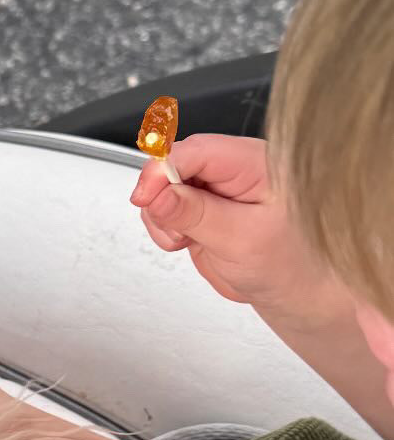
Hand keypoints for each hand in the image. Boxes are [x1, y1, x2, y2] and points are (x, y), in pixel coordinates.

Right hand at [130, 132, 349, 326]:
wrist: (291, 289)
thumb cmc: (288, 264)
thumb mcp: (241, 241)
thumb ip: (197, 215)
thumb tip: (159, 195)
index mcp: (255, 163)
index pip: (198, 150)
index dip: (164, 169)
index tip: (146, 196)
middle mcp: (233, 167)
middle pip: (175, 162)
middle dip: (161, 196)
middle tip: (174, 228)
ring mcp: (214, 186)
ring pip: (163, 184)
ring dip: (161, 215)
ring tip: (185, 238)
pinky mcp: (201, 205)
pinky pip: (165, 205)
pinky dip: (164, 225)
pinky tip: (185, 239)